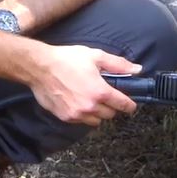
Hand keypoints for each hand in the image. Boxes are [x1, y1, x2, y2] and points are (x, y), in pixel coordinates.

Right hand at [27, 44, 142, 125]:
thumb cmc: (66, 59)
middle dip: (112, 106)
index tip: (130, 104)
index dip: (129, 104)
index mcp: (100, 92)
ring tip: (92, 100)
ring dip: (98, 113)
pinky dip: (84, 115)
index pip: (123, 105)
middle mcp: (90, 106)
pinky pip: (81, 121)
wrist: (39, 67)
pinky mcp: (65, 117)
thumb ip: (118, 65)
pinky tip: (79, 102)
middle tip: (106, 96)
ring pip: (97, 121)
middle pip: (111, 114)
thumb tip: (137, 69)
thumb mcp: (95, 56)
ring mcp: (77, 114)